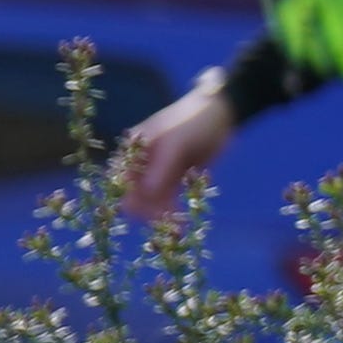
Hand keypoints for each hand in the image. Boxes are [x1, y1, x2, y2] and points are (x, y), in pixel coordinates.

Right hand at [119, 76, 240, 221]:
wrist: (222, 114)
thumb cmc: (194, 122)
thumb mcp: (178, 143)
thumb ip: (162, 167)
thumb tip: (146, 193)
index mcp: (132, 151)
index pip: (121, 182)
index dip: (130, 199)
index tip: (147, 215)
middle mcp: (140, 164)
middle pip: (135, 194)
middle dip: (147, 210)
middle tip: (166, 224)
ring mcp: (157, 172)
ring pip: (152, 200)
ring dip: (161, 214)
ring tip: (176, 227)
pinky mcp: (174, 179)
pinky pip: (168, 198)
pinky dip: (172, 209)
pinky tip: (181, 221)